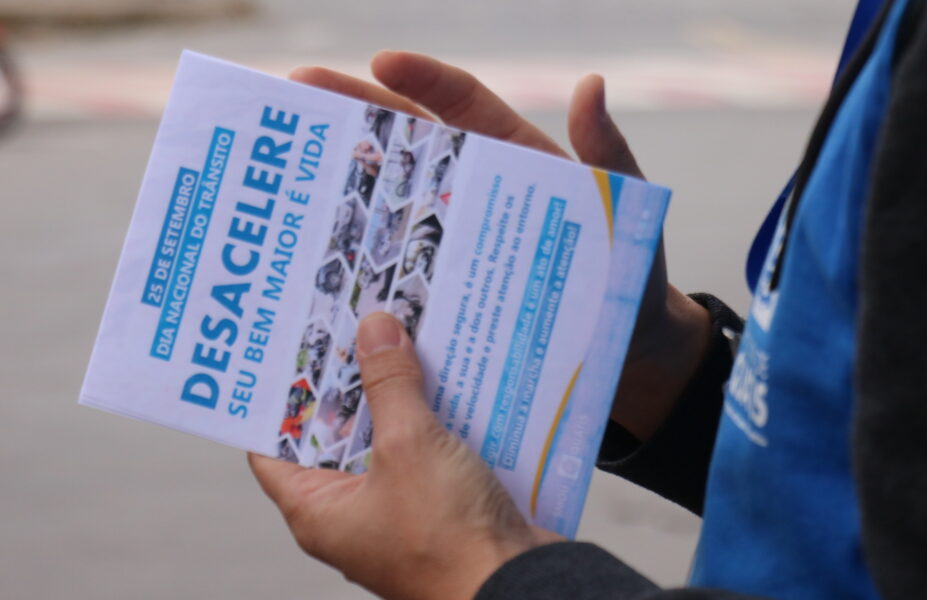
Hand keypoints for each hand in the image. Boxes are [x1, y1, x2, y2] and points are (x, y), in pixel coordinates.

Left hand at [250, 314, 561, 599]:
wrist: (519, 587)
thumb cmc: (448, 543)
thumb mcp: (409, 446)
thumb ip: (389, 385)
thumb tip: (374, 332)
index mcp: (318, 511)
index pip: (274, 447)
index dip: (280, 397)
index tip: (290, 348)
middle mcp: (352, 513)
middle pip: (335, 435)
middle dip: (348, 382)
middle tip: (353, 327)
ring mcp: (398, 510)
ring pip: (388, 438)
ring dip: (396, 393)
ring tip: (401, 336)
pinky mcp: (441, 504)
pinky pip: (428, 449)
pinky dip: (435, 415)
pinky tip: (447, 375)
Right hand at [291, 52, 709, 441]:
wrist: (629, 357)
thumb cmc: (630, 278)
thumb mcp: (624, 214)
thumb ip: (606, 154)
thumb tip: (590, 87)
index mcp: (514, 161)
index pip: (462, 106)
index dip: (423, 79)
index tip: (382, 62)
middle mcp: (473, 196)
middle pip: (408, 143)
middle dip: (355, 110)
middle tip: (302, 86)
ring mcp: (454, 244)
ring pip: (391, 203)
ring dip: (343, 183)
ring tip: (296, 169)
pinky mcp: (445, 293)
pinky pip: (398, 270)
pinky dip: (361, 263)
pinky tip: (320, 263)